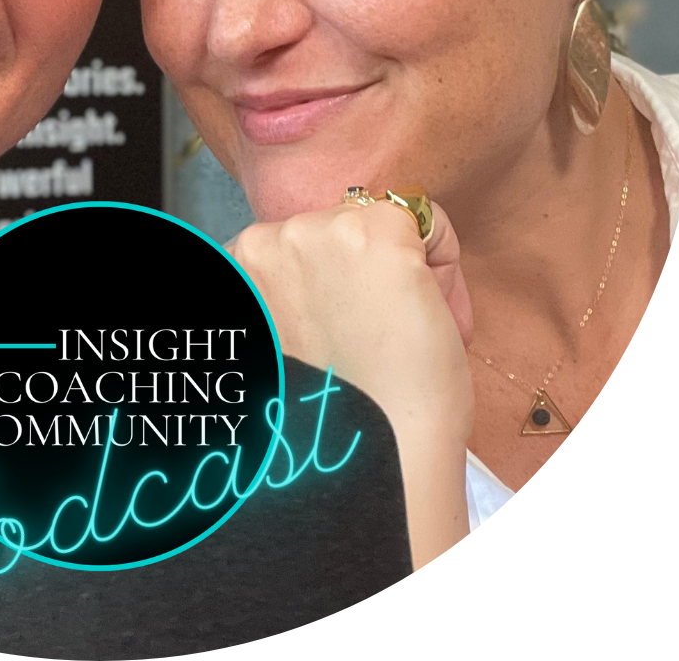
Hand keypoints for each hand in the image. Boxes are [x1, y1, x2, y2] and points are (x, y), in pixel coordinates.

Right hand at [227, 198, 473, 566]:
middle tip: (365, 335)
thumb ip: (276, 297)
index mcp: (238, 265)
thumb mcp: (276, 340)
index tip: (336, 334)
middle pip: (333, 228)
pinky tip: (425, 312)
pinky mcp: (376, 232)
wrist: (377, 452)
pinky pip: (429, 227)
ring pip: (377, 226)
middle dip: (355, 270)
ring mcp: (319, 230)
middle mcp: (267, 237)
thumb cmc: (330, 417)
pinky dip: (440, 265)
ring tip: (390, 329)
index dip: (329, 290)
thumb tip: (304, 273)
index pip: (295, 246)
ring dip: (392, 265)